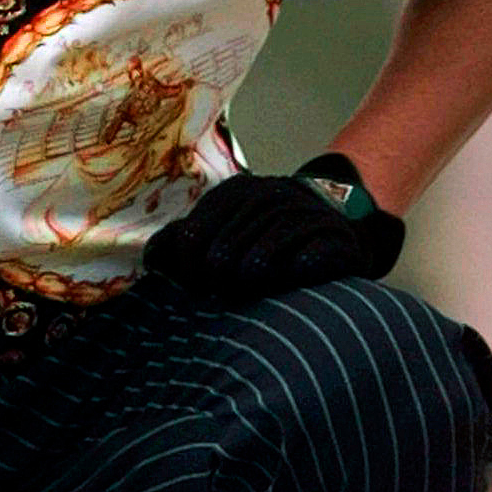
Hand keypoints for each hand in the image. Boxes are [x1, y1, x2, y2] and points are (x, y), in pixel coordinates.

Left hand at [142, 170, 401, 304]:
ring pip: (257, 262)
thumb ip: (187, 238)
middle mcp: (267, 196)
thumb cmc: (270, 234)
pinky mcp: (335, 236)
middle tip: (222, 299)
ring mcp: (303, 213)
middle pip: (220, 255)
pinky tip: (288, 284)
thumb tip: (153, 260)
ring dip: (247, 288)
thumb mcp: (228, 224)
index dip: (186, 271)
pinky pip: (304, 263)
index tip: (195, 288)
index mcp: (235, 192)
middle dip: (215, 286)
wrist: (339, 218)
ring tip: (248, 295)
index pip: (190, 237)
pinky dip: (292, 278)